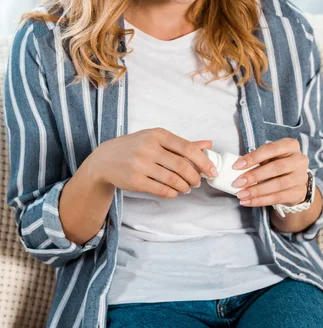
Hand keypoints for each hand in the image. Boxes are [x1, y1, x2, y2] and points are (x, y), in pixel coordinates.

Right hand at [93, 128, 216, 198]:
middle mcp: (148, 148)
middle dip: (195, 177)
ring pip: (173, 180)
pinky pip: (161, 190)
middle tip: (197, 182)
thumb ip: (183, 144)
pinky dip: (173, 193)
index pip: (187, 148)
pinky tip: (175, 192)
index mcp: (157, 134)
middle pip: (182, 166)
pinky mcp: (135, 181)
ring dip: (185, 187)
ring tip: (187, 187)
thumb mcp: (157, 139)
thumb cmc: (136, 147)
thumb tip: (208, 144)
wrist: (105, 159)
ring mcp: (140, 164)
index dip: (203, 161)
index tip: (212, 170)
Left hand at [231, 138, 308, 206]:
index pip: (270, 149)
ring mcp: (301, 177)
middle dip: (254, 176)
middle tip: (237, 183)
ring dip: (256, 191)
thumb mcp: (270, 157)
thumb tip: (237, 168)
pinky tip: (248, 201)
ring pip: (277, 185)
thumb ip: (257, 160)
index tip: (236, 166)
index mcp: (290, 145)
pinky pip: (278, 198)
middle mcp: (299, 160)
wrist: (294, 181)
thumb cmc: (277, 165)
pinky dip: (261, 201)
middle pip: (276, 168)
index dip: (253, 157)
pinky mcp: (299, 192)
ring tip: (241, 194)